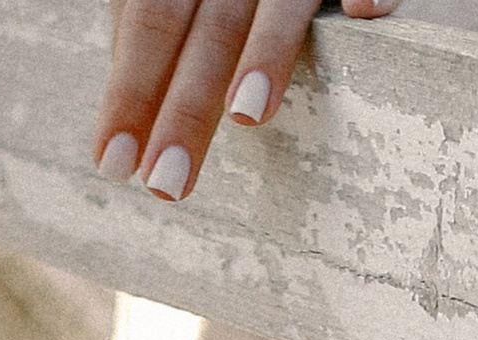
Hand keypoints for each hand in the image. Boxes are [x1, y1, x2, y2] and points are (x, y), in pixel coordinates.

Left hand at [92, 0, 400, 201]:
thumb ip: (152, 33)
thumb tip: (127, 117)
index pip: (150, 22)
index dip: (131, 91)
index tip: (114, 164)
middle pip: (211, 31)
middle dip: (186, 108)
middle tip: (167, 183)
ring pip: (281, 3)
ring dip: (267, 52)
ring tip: (246, 116)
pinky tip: (363, 10)